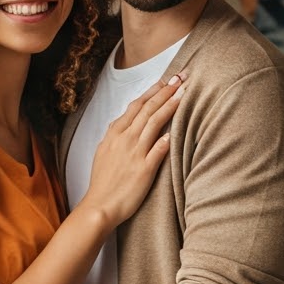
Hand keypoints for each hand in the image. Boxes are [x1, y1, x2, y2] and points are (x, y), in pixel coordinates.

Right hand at [84, 72, 185, 229]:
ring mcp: (134, 154)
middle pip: (148, 109)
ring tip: (184, 93)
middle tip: (181, 76)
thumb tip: (129, 124)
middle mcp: (125, 140)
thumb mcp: (105, 152)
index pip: (137, 105)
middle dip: (166, 91)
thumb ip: (118, 136)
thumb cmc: (104, 182)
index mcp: (115, 134)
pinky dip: (165, 140)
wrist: (99, 207)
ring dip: (170, 106)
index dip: (154, 91)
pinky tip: (177, 130)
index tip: (168, 79)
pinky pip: (157, 152)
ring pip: (154, 124)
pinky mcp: (143, 170)